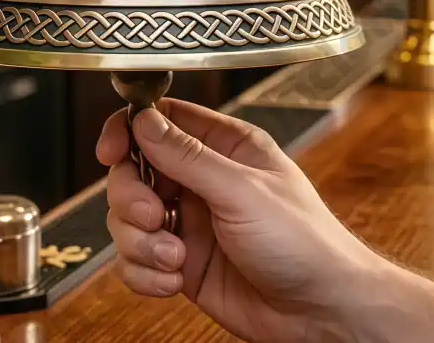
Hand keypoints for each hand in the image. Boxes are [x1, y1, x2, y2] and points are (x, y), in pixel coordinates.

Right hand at [97, 100, 383, 342]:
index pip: (160, 121)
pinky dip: (145, 273)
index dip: (129, 131)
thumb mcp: (242, 190)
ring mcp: (189, 223)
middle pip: (133, 172)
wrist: (322, 313)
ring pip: (128, 220)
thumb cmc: (305, 242)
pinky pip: (137, 261)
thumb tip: (143, 121)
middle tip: (154, 217)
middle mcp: (201, 181)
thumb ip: (187, 156)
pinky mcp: (182, 264)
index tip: (110, 152)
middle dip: (132, 198)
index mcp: (223, 147)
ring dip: (140, 242)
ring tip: (174, 258)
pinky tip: (173, 281)